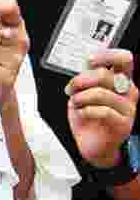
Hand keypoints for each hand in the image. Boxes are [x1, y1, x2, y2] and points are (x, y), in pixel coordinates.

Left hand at [67, 49, 137, 167]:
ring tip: (75, 104)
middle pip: (105, 75)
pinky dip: (86, 111)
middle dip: (80, 80)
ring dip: (80, 98)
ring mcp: (128, 109)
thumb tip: (88, 60)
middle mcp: (128, 93)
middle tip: (70, 89)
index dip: (107, 55)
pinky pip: (103, 111)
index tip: (89, 60)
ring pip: (101, 93)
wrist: (91, 144)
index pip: (124, 60)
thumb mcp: (84, 91)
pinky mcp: (123, 124)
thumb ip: (88, 76)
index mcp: (121, 81)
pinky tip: (82, 113)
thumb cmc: (88, 116)